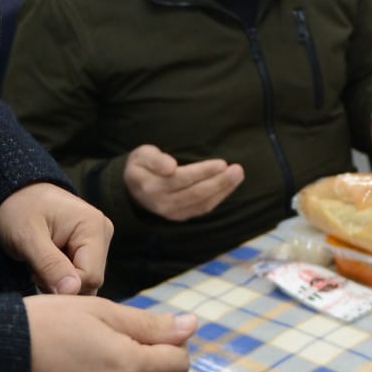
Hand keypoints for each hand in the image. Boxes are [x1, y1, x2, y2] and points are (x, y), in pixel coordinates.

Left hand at [0, 182, 110, 294]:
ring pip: (85, 281)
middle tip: (35, 267)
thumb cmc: (17, 209)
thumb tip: (72, 291)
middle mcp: (102, 232)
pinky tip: (46, 264)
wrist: (12, 193)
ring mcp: (98, 240)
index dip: (62, 286)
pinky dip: (61, 277)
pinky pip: (80, 275)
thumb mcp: (27, 237)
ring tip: (39, 264)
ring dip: (59, 282)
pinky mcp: (90, 247)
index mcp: (93, 226)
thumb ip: (50, 265)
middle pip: (90, 281)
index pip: (90, 277)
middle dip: (60, 284)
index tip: (35, 273)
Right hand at [122, 144, 243, 220]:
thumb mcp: (141, 155)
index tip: (222, 163)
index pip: (182, 179)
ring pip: (202, 203)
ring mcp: (172, 213)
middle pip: (196, 193)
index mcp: (151, 186)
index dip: (203, 172)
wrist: (133, 188)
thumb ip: (155, 159)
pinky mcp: (181, 217)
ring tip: (237, 176)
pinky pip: (202, 209)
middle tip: (238, 169)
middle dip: (219, 182)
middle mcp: (162, 203)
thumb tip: (171, 166)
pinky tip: (228, 187)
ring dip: (223, 190)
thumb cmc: (141, 165)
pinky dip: (218, 198)